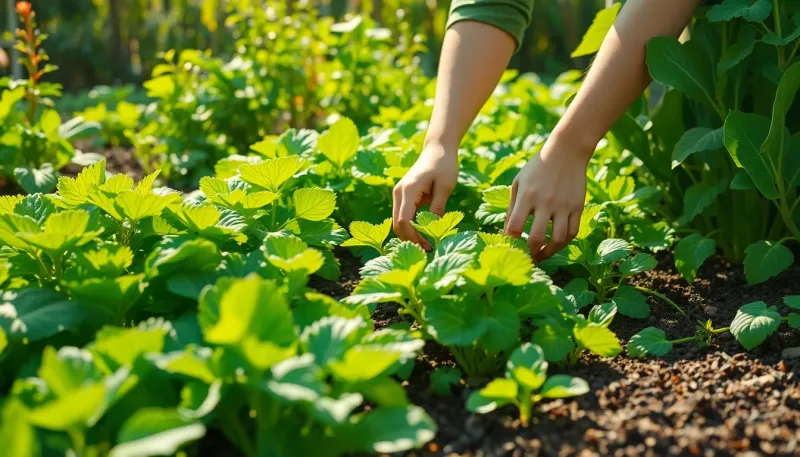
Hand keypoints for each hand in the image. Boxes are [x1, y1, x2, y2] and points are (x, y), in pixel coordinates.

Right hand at [392, 144, 458, 249]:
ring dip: (409, 234)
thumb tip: (434, 229)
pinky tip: (422, 234)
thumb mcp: (445, 186)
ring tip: (426, 245)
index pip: (404, 220)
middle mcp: (399, 192)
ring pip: (398, 221)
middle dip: (410, 239)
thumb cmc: (444, 164)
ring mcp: (398, 194)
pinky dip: (410, 227)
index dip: (414, 236)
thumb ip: (438, 207)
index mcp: (408, 189)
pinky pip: (402, 215)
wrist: (437, 149)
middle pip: (397, 224)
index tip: (428, 247)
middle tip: (427, 250)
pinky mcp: (402, 195)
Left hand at [504, 134, 591, 261]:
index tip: (510, 248)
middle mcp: (545, 202)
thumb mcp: (518, 182)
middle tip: (527, 258)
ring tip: (542, 255)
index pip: (514, 226)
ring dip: (549, 252)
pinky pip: (573, 232)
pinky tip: (556, 244)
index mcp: (527, 196)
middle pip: (536, 237)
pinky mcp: (578, 206)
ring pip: (558, 239)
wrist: (566, 151)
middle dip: (530, 253)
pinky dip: (564, 242)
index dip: (510, 241)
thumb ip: (511, 207)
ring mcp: (564, 205)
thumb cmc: (537, 167)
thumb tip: (507, 232)